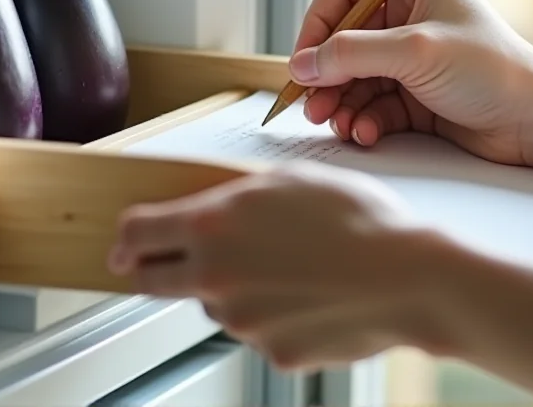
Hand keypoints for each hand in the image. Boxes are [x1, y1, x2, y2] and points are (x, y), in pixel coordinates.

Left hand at [107, 163, 439, 370]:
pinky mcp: (271, 352)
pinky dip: (273, 315)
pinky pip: (258, 331)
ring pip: (214, 305)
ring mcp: (240, 321)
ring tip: (288, 267)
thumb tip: (214, 205)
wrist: (408, 278)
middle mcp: (214, 277)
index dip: (125, 236)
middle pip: (151, 280)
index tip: (125, 242)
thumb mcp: (291, 180)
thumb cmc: (360, 222)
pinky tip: (309, 294)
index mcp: (213, 226)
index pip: (137, 232)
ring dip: (230, 289)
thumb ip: (238, 194)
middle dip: (149, 270)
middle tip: (162, 263)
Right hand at [290, 0, 532, 166]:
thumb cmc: (490, 71)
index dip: (317, 25)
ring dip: (341, 101)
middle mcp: (412, 12)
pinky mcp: (417, 92)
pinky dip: (364, 117)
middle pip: (344, 38)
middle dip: (327, 73)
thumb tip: (301, 65)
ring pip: (355, 74)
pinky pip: (374, 101)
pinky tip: (365, 132)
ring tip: (337, 123)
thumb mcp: (413, 52)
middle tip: (312, 105)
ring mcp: (414, 54)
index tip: (303, 62)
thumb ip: (350, 54)